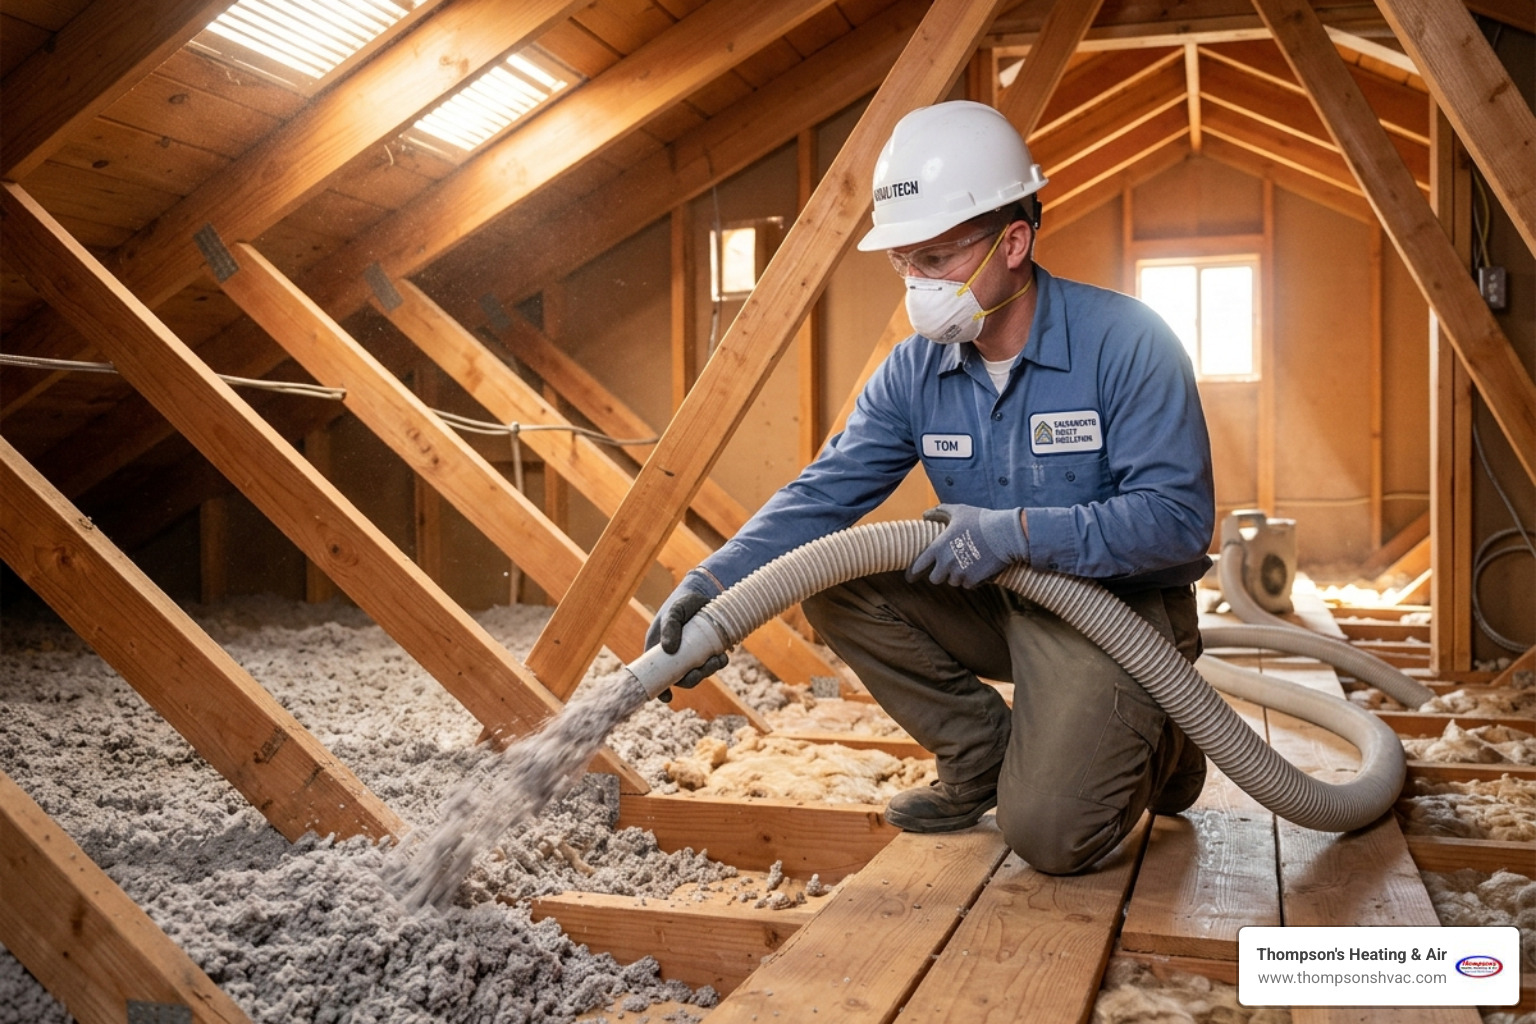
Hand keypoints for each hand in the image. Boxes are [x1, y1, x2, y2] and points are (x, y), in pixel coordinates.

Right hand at [646, 571, 728, 701]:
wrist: (705, 593)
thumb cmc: (683, 602)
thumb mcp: (674, 612)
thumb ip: (670, 626)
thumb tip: (669, 649)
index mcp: (658, 649)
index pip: (655, 674)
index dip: (660, 688)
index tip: (667, 697)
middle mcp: (674, 655)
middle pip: (680, 678)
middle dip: (692, 678)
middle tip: (702, 670)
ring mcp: (690, 655)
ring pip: (697, 673)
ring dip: (708, 671)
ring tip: (719, 659)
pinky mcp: (705, 652)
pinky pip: (710, 665)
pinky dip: (717, 664)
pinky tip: (722, 656)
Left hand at [907, 503, 1028, 587]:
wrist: (1006, 534)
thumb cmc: (981, 520)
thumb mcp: (959, 511)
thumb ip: (939, 512)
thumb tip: (925, 514)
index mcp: (938, 547)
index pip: (918, 566)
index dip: (912, 573)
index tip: (910, 578)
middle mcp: (946, 563)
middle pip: (934, 579)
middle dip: (940, 574)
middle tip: (949, 566)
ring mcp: (960, 573)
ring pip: (953, 582)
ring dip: (958, 575)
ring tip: (969, 561)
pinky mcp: (974, 581)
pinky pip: (968, 584)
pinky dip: (972, 579)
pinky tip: (980, 566)